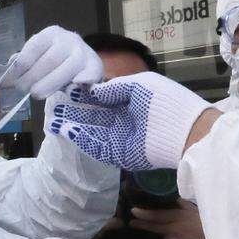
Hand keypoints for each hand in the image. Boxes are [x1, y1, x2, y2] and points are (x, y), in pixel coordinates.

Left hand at [4, 26, 103, 98]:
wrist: (83, 62)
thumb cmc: (54, 61)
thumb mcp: (38, 56)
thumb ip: (22, 64)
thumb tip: (3, 78)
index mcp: (51, 33)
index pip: (34, 47)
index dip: (22, 64)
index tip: (13, 78)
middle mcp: (69, 40)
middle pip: (49, 60)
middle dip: (33, 78)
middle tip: (23, 89)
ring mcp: (84, 53)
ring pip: (66, 70)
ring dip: (49, 85)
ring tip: (36, 94)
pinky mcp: (95, 66)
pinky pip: (88, 76)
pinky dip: (79, 83)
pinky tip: (70, 90)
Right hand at [46, 71, 212, 169]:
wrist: (184, 131)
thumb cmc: (165, 101)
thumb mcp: (140, 84)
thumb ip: (114, 87)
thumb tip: (93, 90)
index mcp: (132, 100)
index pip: (103, 98)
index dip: (84, 94)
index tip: (66, 89)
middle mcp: (125, 119)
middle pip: (94, 115)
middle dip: (74, 111)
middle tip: (54, 106)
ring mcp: (122, 137)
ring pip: (92, 131)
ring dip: (74, 126)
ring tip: (54, 120)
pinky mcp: (120, 154)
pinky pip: (97, 147)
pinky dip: (83, 140)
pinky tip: (68, 131)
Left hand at [129, 199, 212, 238]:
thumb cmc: (208, 227)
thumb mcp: (197, 212)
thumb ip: (183, 206)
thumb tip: (171, 198)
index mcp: (180, 218)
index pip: (158, 216)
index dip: (145, 214)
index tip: (134, 211)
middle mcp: (174, 231)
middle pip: (154, 227)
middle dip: (142, 224)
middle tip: (133, 223)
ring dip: (169, 238)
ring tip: (185, 238)